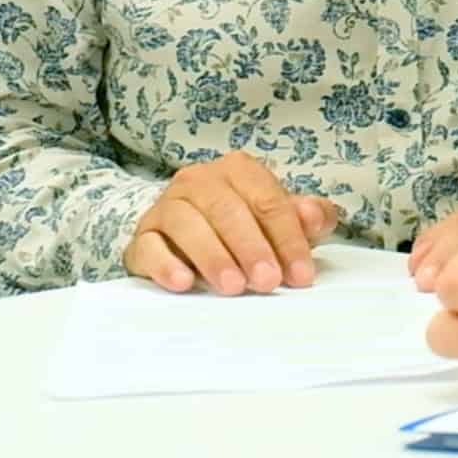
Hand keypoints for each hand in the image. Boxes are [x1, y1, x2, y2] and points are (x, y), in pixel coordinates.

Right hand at [122, 150, 339, 294]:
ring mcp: (167, 206)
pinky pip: (149, 245)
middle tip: (268, 281)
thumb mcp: (281, 221)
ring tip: (233, 287)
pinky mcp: (142, 236)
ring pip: (187, 224)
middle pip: (227, 210)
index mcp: (238, 170)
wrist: (183, 235)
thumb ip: (308, 217)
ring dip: (213, 256)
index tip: (301, 274)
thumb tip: (315, 216)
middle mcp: (199, 181)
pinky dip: (165, 264)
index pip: (267, 200)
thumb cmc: (245, 226)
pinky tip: (184, 282)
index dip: (288, 238)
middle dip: (252, 248)